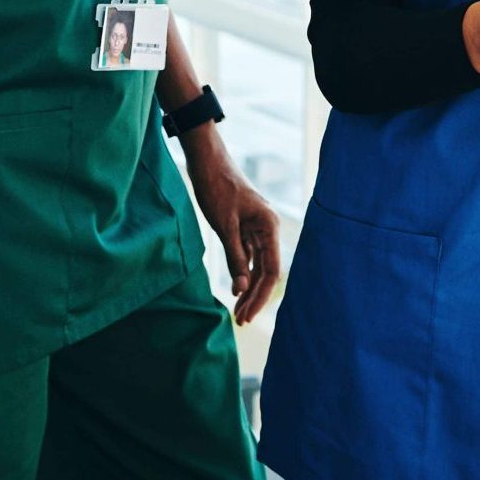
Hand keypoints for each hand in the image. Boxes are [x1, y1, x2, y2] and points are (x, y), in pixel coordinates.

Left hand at [183, 127, 282, 322]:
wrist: (207, 160)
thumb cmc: (217, 187)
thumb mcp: (224, 226)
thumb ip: (235, 257)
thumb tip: (241, 289)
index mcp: (269, 226)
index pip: (272, 270)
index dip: (261, 295)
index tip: (246, 314)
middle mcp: (268, 229)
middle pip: (266, 270)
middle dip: (255, 296)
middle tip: (240, 319)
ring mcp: (257, 228)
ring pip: (257, 265)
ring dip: (248, 287)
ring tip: (238, 310)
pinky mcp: (245, 228)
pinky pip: (248, 256)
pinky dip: (242, 272)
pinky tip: (236, 288)